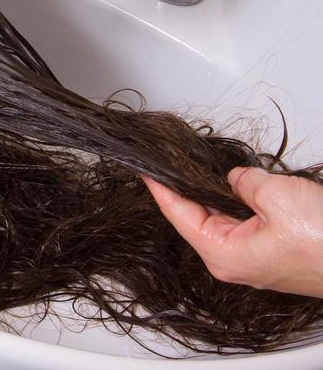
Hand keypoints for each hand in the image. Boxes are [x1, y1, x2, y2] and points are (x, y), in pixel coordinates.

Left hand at [142, 168, 322, 296]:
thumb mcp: (276, 196)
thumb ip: (243, 181)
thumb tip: (234, 177)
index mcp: (222, 253)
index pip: (176, 213)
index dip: (159, 186)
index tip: (142, 167)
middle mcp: (231, 261)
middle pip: (194, 214)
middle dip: (185, 185)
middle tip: (171, 157)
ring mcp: (251, 259)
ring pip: (219, 216)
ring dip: (214, 192)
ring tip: (202, 166)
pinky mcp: (270, 253)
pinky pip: (241, 221)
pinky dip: (236, 201)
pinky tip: (236, 184)